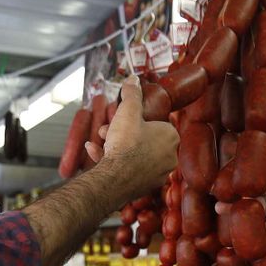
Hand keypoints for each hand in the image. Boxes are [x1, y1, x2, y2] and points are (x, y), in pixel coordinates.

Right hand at [91, 77, 176, 197]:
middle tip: (108, 128)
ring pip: (134, 154)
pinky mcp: (144, 186)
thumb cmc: (126, 144)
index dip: (136, 119)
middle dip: (121, 132)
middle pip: (143, 138)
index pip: (156, 123)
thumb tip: (133, 79)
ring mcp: (157, 174)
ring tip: (100, 139)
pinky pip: (128, 169)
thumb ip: (132, 94)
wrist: (114, 178)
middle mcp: (169, 157)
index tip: (122, 118)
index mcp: (171, 137)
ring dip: (114, 145)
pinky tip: (94, 153)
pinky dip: (113, 160)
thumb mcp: (127, 112)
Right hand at [215, 107, 265, 236]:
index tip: (230, 139)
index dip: (249, 149)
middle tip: (217, 172)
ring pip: (251, 202)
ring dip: (235, 204)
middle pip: (251, 179)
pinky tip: (238, 230)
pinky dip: (252, 228)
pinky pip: (264, 225)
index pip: (263, 155)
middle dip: (234, 177)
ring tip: (220, 205)